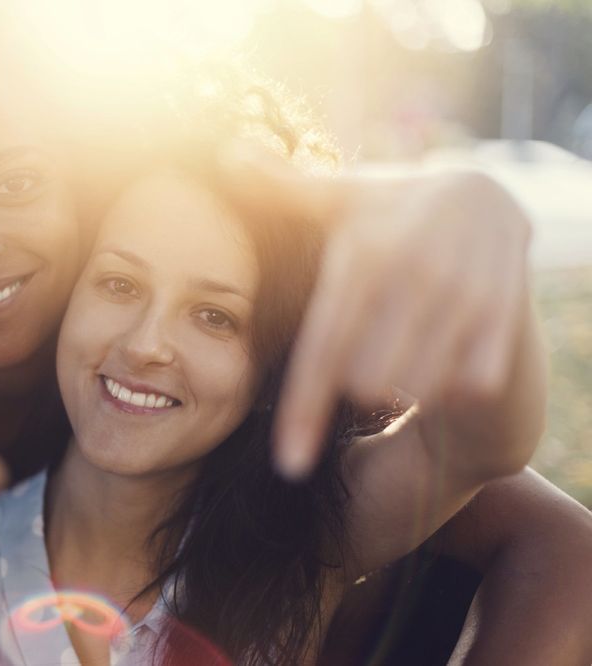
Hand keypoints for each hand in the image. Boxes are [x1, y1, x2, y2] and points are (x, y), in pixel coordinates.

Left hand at [219, 141, 532, 477]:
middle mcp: (412, 274)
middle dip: (354, 388)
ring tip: (397, 350)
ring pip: (417, 386)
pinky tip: (438, 351)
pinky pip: (464, 384)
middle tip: (361, 363)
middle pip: (366, 379)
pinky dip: (446, 384)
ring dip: (401, 385)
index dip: (303, 411)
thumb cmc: (388, 208)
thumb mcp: (338, 196)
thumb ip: (280, 186)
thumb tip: (224, 155)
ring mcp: (463, 295)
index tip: (288, 463)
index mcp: (362, 254)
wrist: (486, 197)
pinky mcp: (503, 316)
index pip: (323, 350)